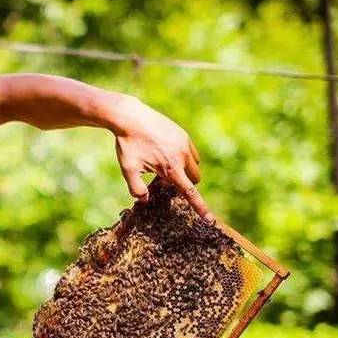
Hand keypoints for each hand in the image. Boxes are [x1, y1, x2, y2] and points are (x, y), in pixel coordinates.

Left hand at [110, 95, 211, 220]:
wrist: (130, 117)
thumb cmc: (128, 145)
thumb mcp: (128, 170)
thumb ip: (137, 189)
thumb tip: (145, 200)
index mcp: (171, 168)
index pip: (190, 193)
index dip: (200, 207)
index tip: (209, 220)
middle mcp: (182, 156)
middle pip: (195, 179)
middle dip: (185, 183)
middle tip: (163, 180)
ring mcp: (185, 143)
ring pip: (194, 165)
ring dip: (185, 170)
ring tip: (163, 165)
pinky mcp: (183, 134)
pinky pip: (191, 152)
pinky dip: (183, 157)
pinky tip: (165, 153)